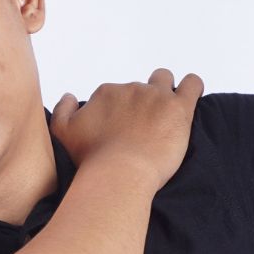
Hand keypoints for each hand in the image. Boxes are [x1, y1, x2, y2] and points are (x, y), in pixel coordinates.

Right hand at [49, 68, 204, 191]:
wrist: (119, 173)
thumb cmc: (90, 158)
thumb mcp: (62, 132)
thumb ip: (62, 110)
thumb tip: (69, 96)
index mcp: (106, 93)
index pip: (115, 94)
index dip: (118, 111)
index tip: (120, 129)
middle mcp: (131, 89)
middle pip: (139, 88)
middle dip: (141, 103)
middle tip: (141, 128)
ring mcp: (156, 96)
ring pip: (165, 79)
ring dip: (165, 91)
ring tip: (165, 112)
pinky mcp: (179, 108)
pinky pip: (192, 84)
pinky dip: (192, 87)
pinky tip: (189, 98)